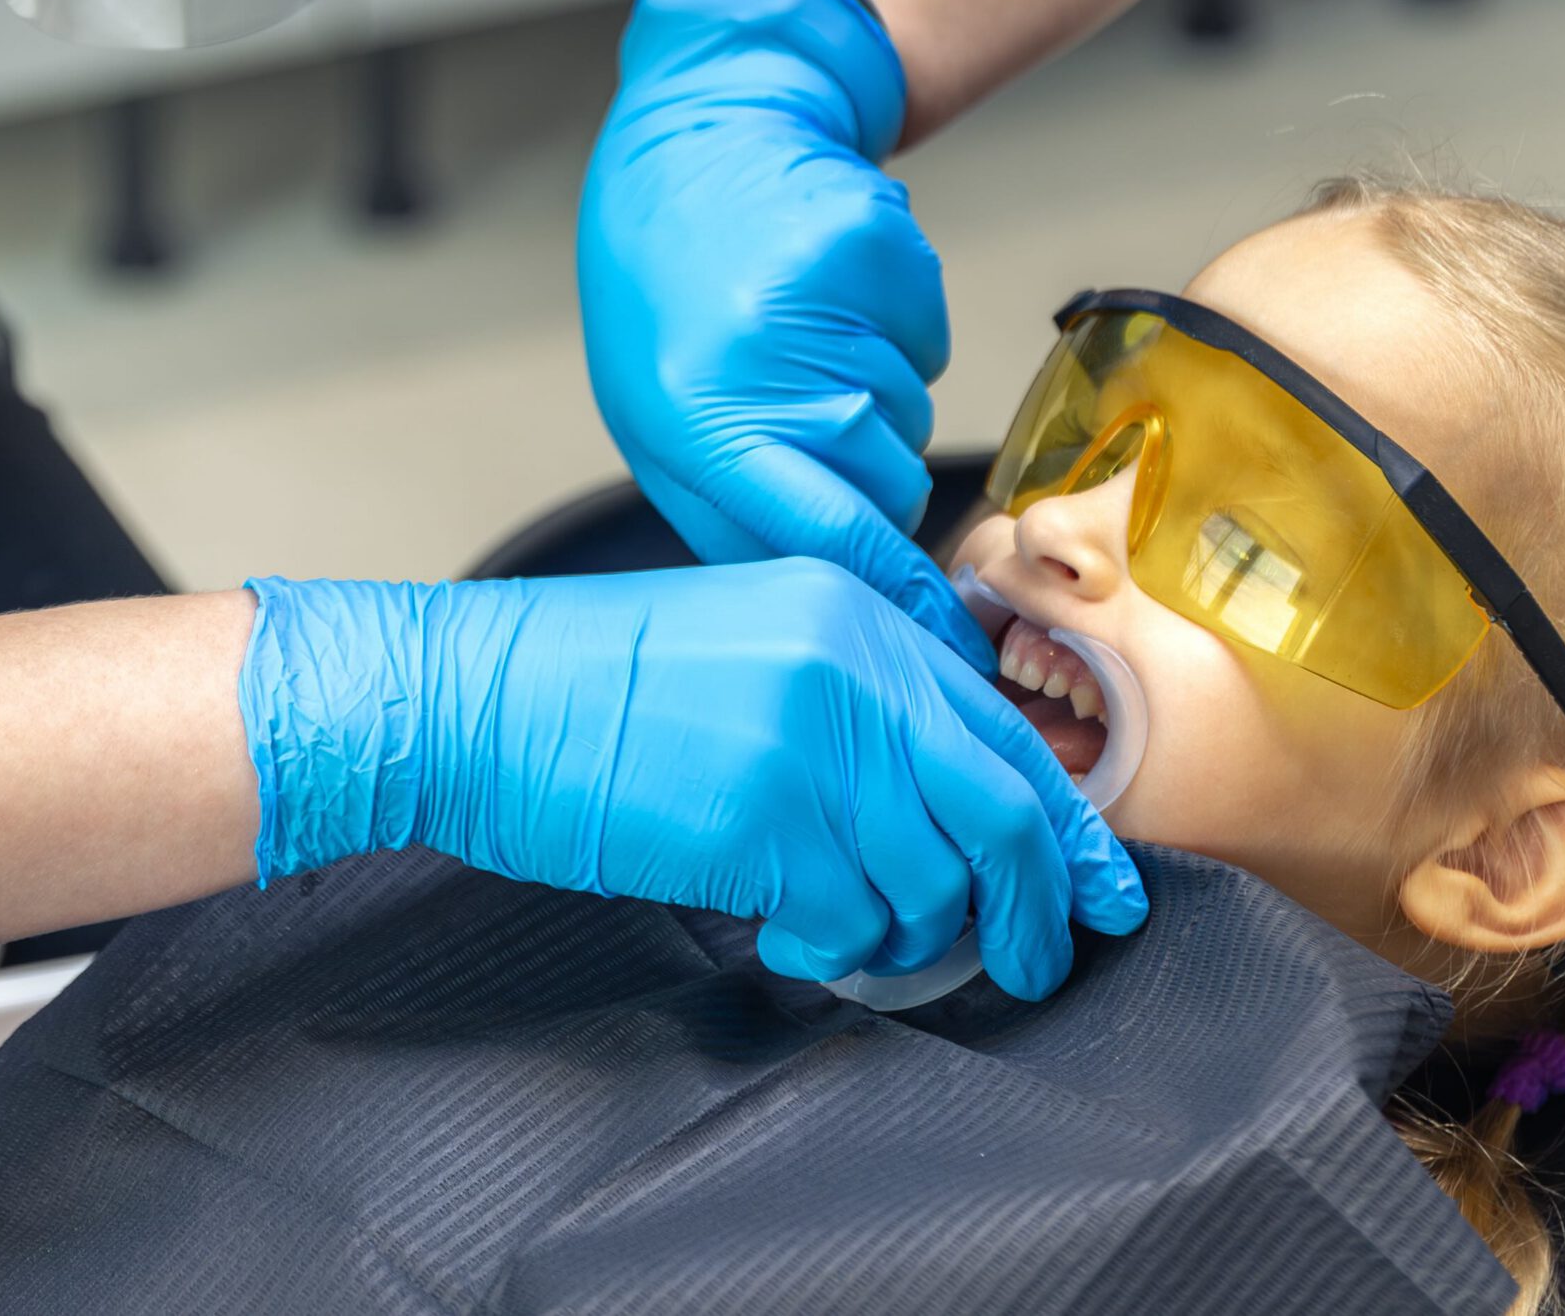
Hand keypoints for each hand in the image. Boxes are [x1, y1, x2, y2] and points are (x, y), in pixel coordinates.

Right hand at [239, 560, 1146, 993]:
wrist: (471, 695)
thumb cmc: (584, 682)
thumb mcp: (742, 641)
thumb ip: (847, 694)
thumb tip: (942, 800)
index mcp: (845, 604)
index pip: (994, 723)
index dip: (1060, 821)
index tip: (1092, 887)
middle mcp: (845, 660)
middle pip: (1000, 805)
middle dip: (1038, 902)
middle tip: (1040, 960)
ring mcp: (808, 738)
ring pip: (934, 878)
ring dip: (911, 934)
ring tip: (852, 934)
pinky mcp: (764, 818)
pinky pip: (855, 917)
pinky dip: (841, 948)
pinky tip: (795, 936)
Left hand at [578, 0, 985, 663]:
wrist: (699, 140)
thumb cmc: (663, 288)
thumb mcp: (657, 416)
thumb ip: (734, 513)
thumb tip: (827, 597)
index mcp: (695, 415)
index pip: (822, 536)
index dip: (892, 594)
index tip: (938, 639)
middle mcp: (762, 360)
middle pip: (883, 486)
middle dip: (864, 477)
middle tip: (807, 420)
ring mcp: (827, 297)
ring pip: (908, 416)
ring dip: (871, 400)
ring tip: (798, 342)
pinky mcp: (880, 249)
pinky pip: (927, 344)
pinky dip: (893, 337)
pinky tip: (831, 298)